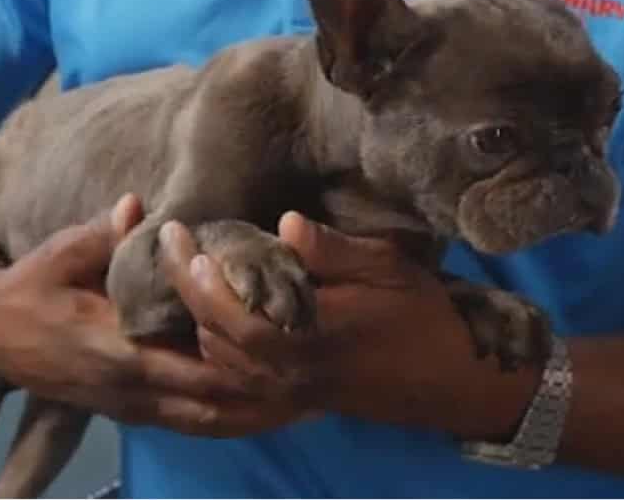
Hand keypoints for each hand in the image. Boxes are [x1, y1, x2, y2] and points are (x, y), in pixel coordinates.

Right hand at [0, 195, 305, 437]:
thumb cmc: (29, 287)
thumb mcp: (62, 253)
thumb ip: (106, 234)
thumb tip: (139, 205)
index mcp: (118, 346)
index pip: (192, 364)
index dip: (241, 362)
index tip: (285, 349)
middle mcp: (130, 385)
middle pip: (211, 404)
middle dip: (263, 399)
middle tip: (315, 390)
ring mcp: (129, 404)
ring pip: (203, 423)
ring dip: (252, 418)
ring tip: (302, 410)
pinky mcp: (127, 411)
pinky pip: (186, 424)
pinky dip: (225, 423)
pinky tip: (259, 416)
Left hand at [159, 213, 534, 439]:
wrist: (452, 379)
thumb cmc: (423, 315)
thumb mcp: (389, 268)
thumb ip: (335, 251)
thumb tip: (287, 223)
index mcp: (311, 337)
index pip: (231, 311)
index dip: (194, 275)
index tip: (176, 232)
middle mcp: (292, 371)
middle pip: (213, 337)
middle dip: (184, 289)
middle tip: (170, 241)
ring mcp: (292, 391)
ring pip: (220, 362)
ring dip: (195, 320)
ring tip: (186, 271)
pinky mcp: (296, 399)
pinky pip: (238, 380)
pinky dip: (216, 348)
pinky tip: (211, 317)